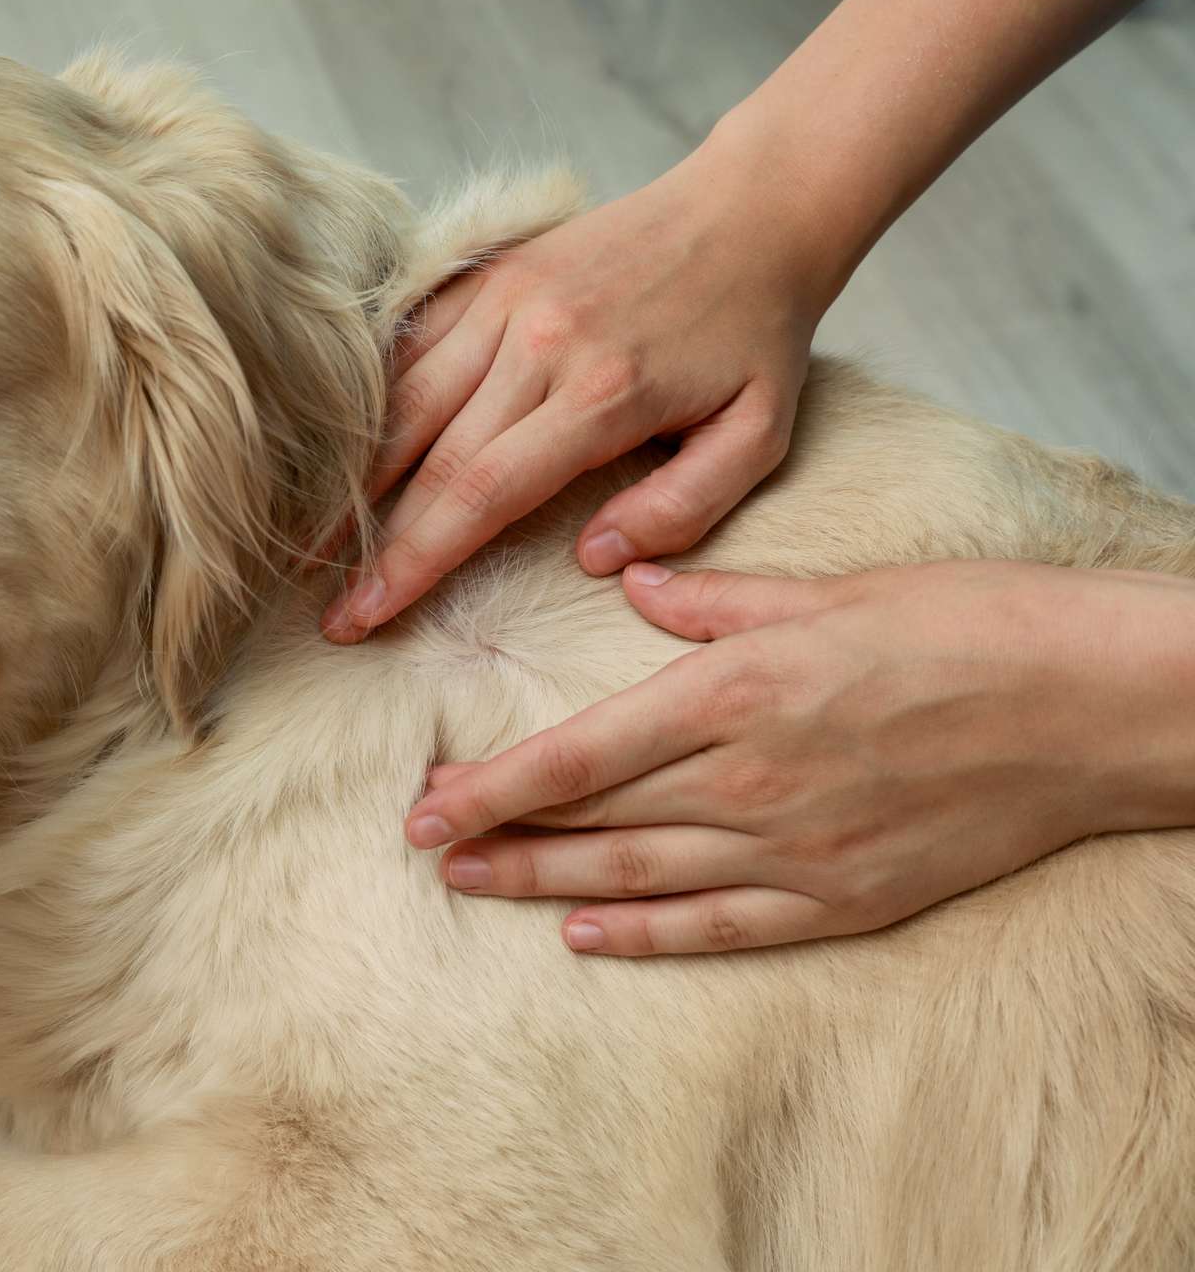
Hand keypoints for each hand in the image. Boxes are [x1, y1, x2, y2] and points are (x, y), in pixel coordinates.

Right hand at [321, 139, 832, 643]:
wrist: (752, 209)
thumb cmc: (758, 335)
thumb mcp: (759, 436)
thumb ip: (683, 508)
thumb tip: (595, 559)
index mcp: (601, 394)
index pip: (480, 494)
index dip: (415, 563)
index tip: (367, 615)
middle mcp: (538, 343)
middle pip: (427, 459)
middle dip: (371, 545)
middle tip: (331, 612)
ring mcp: (506, 301)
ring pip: (403, 401)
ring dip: (353, 479)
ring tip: (313, 543)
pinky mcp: (491, 275)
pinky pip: (411, 345)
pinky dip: (373, 403)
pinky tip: (345, 455)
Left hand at [403, 560, 1194, 954]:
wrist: (1089, 706)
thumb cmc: (964, 626)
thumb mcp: (828, 589)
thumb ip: (713, 600)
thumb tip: (632, 581)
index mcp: (736, 693)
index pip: (579, 753)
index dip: (493, 786)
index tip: (425, 804)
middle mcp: (748, 781)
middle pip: (593, 819)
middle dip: (500, 834)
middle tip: (426, 846)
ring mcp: (794, 851)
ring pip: (638, 877)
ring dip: (546, 884)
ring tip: (476, 886)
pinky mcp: (841, 899)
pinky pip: (720, 927)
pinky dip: (646, 933)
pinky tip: (586, 933)